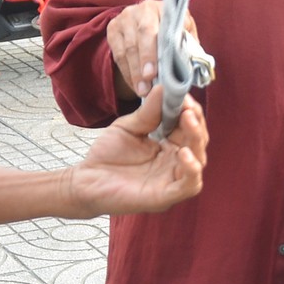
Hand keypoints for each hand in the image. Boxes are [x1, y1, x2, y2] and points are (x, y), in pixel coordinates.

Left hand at [72, 87, 207, 214]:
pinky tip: (183, 153)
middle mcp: (174, 163)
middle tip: (187, 108)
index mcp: (168, 146)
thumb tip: (163, 87)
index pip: (189, 127)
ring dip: (197, 140)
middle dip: (196, 123)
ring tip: (187, 121)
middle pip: (197, 142)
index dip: (190, 111)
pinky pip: (189, 186)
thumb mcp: (128, 127)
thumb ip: (148, 112)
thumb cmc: (107, 155)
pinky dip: (192, 170)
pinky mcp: (165, 197)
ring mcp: (171, 180)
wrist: (85, 180)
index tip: (184, 95)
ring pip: (199, 162)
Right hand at [106, 0, 196, 100]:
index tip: (154, 72)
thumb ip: (189, 43)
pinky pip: (118, 56)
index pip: (153, 29)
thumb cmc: (173, 29)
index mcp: (160, 8)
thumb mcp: (184, 30)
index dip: (152, 52)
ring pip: (126, 50)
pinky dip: (127, 73)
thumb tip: (194, 63)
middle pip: (138, 39)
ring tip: (142, 91)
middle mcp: (139, 10)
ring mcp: (123, 19)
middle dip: (143, 63)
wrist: (152, 20)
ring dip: (134, 73)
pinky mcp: (113, 30)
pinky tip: (135, 85)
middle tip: (147, 84)